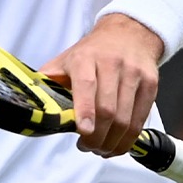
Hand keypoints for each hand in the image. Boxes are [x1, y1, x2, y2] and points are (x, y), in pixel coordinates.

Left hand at [39, 13, 163, 155]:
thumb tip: (32, 105)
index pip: (86, 85)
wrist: (128, 33)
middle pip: (108, 109)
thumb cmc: (93, 51)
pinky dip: (129, 139)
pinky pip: (141, 119)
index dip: (85, 111)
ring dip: (113, 143)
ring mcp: (134, 74)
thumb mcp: (66, 60)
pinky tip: (118, 143)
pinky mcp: (151, 84)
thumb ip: (48, 82)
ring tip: (101, 149)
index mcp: (85, 57)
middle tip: (88, 147)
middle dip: (97, 137)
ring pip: (126, 119)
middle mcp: (112, 63)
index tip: (83, 132)